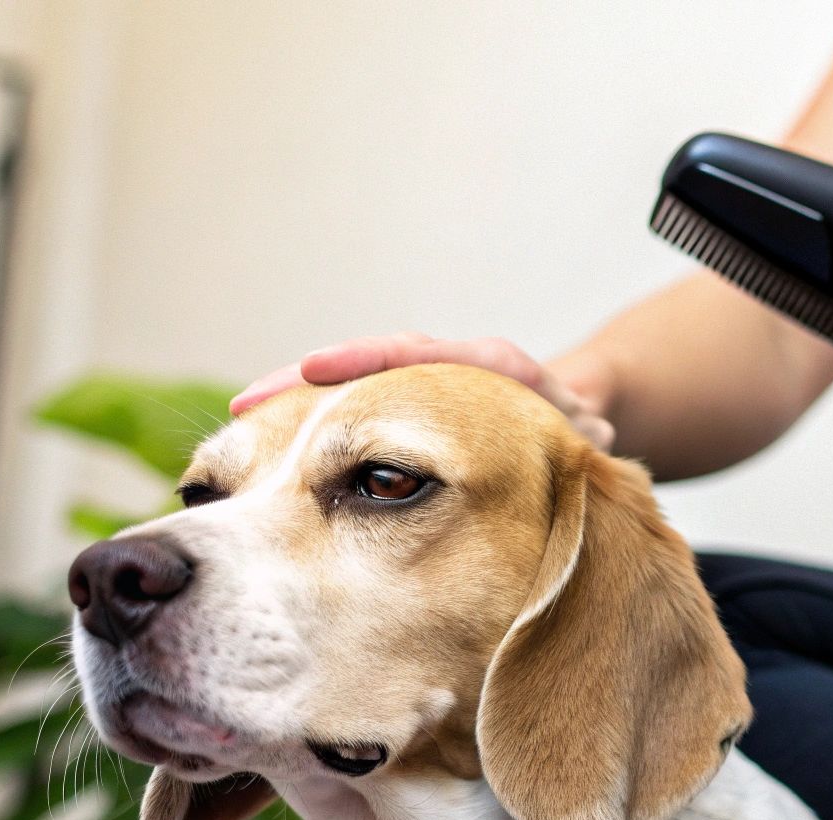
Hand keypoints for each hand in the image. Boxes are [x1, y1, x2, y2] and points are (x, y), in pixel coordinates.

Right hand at [230, 332, 615, 450]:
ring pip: (350, 383)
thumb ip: (579, 452)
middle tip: (250, 403)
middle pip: (368, 361)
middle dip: (308, 381)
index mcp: (493, 368)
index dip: (368, 360)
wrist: (573, 426)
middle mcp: (446, 367)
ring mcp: (418, 384)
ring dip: (297, 401)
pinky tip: (264, 446)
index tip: (318, 367)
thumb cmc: (576, 451)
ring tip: (244, 421)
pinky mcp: (398, 409)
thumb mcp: (582, 451)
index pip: (423, 353)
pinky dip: (307, 423)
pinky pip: (345, 409)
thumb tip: (589, 434)